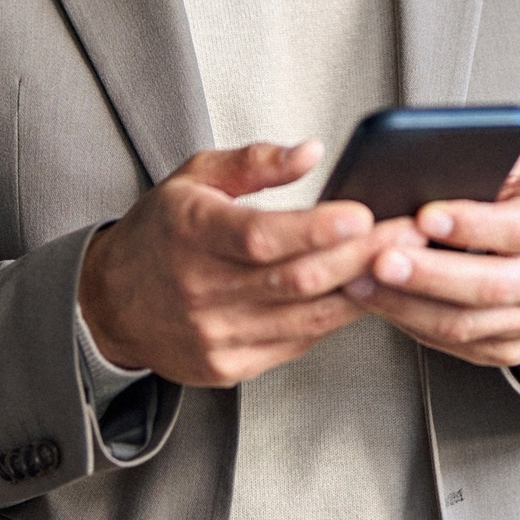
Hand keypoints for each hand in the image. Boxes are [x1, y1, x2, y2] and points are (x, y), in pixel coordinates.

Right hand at [76, 140, 425, 387]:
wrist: (111, 303)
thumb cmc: (161, 232)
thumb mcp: (194, 177)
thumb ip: (253, 163)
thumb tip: (310, 152)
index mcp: (189, 233)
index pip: (259, 237)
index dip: (315, 229)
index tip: (360, 214)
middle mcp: (199, 289)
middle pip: (294, 279)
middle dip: (360, 256)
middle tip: (407, 234)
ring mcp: (214, 335)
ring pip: (304, 318)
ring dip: (360, 290)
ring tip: (400, 263)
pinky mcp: (228, 367)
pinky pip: (296, 343)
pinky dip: (334, 319)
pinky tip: (361, 294)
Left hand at [345, 155, 519, 368]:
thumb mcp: (518, 174)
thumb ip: (480, 167)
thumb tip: (421, 162)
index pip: (518, 229)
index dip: (471, 225)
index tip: (424, 215)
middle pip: (490, 287)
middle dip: (429, 275)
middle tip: (379, 259)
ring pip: (467, 324)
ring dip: (408, 306)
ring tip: (362, 283)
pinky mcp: (509, 349)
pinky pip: (455, 345)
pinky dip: (412, 324)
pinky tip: (382, 303)